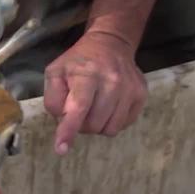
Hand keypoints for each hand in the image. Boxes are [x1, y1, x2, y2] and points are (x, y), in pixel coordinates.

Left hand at [43, 30, 147, 154]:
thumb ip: (53, 98)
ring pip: (109, 129)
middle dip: (81, 125)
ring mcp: (129, 89)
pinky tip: (107, 107)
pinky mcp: (141, 95)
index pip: (78, 108)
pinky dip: (111, 122)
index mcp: (87, 74)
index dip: (69, 130)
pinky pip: (123, 125)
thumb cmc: (78, 62)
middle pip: (93, 124)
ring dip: (97, 125)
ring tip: (93, 108)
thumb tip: (62, 120)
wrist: (111, 44)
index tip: (61, 149)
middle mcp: (112, 81)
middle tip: (78, 110)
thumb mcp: (55, 72)